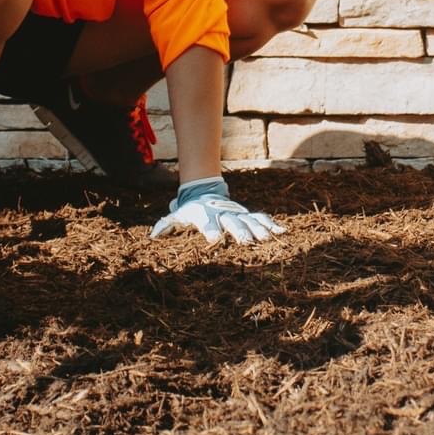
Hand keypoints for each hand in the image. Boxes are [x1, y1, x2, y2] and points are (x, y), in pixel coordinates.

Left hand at [150, 176, 284, 245]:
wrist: (205, 192)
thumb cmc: (190, 209)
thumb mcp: (178, 215)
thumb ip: (166, 224)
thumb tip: (151, 235)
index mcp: (207, 215)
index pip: (208, 223)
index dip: (211, 230)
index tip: (214, 239)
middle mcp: (224, 214)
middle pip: (233, 223)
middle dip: (240, 232)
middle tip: (246, 242)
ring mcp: (237, 214)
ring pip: (249, 221)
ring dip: (258, 230)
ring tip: (266, 239)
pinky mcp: (246, 215)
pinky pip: (260, 219)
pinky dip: (271, 225)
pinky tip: (281, 232)